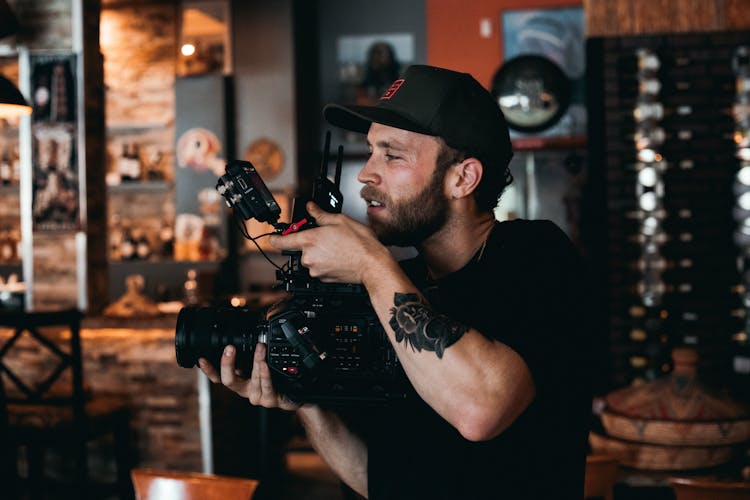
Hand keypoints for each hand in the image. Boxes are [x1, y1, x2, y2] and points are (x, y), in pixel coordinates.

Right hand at [198, 343, 299, 410]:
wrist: (293, 394)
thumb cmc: (275, 377)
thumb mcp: (259, 364)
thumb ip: (248, 354)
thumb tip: (243, 330)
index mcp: (239, 380)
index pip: (218, 377)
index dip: (208, 370)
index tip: (201, 358)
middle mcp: (245, 389)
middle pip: (228, 380)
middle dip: (227, 363)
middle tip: (229, 348)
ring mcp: (256, 396)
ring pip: (252, 378)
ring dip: (256, 361)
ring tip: (260, 347)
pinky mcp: (269, 399)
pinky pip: (266, 385)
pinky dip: (264, 374)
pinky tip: (264, 364)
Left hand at [269, 202, 389, 283]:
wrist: (371, 264)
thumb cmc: (360, 244)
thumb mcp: (340, 220)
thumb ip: (320, 214)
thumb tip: (311, 208)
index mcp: (309, 240)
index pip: (281, 241)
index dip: (275, 238)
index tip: (273, 237)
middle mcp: (309, 257)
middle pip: (300, 248)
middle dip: (310, 243)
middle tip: (327, 237)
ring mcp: (315, 269)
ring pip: (310, 259)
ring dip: (319, 253)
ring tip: (336, 248)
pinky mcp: (322, 278)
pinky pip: (319, 268)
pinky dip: (325, 263)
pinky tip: (338, 257)